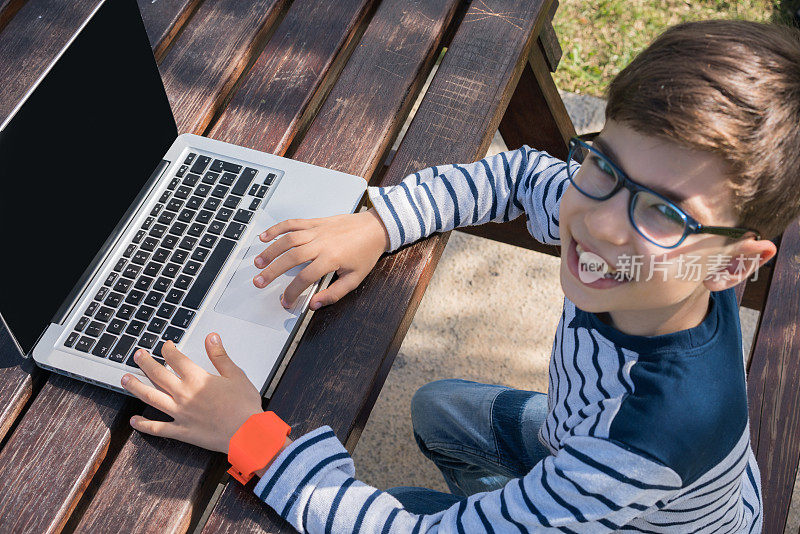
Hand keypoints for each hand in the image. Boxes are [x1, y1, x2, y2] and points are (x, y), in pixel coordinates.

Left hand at [121, 333, 262, 453]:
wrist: (247, 433)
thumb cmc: (244, 406)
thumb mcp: (236, 375)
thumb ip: (220, 356)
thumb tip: (211, 338)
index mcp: (197, 379)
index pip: (176, 359)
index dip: (168, 350)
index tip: (165, 346)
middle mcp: (184, 394)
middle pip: (158, 374)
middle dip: (145, 363)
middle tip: (137, 355)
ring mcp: (179, 413)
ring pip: (151, 397)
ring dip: (136, 387)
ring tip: (125, 379)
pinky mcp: (181, 431)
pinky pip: (157, 428)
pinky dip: (144, 425)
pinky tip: (134, 421)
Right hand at [253, 208, 389, 308]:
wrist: (375, 228)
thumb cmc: (366, 252)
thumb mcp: (355, 279)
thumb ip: (334, 294)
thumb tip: (314, 304)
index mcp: (331, 259)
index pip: (304, 278)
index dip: (292, 291)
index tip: (285, 300)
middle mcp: (321, 243)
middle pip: (290, 258)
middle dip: (272, 271)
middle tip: (259, 282)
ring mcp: (317, 231)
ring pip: (288, 240)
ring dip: (270, 251)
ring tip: (257, 263)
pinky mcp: (315, 222)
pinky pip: (293, 223)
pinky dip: (277, 229)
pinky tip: (265, 236)